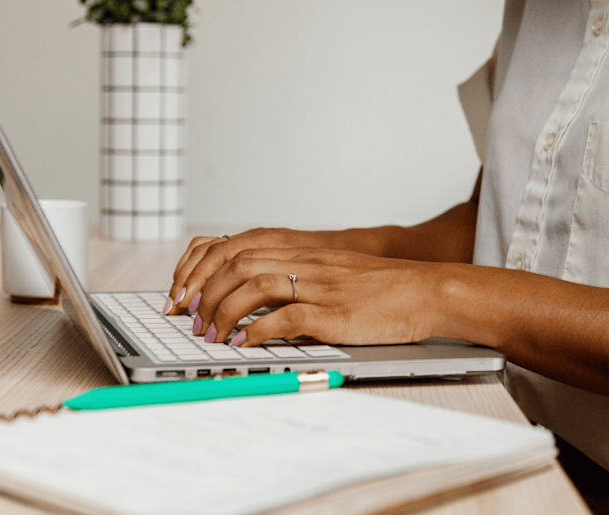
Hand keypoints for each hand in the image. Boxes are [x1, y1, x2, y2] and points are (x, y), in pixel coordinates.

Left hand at [191, 247, 438, 346]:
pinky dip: (258, 331)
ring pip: (254, 286)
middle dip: (204, 294)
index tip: (184, 296)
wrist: (424, 290)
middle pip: (236, 265)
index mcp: (299, 251)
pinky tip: (245, 344)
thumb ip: (291, 276)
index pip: (234, 249)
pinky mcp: (334, 313)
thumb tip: (250, 299)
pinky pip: (287, 317)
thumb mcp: (327, 272)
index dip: (201, 271)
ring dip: (224, 312)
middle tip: (191, 322)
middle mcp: (304, 263)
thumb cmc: (377, 288)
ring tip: (212, 336)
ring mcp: (318, 286)